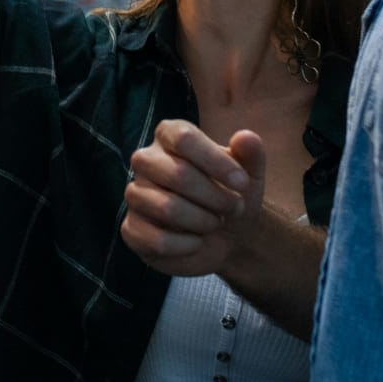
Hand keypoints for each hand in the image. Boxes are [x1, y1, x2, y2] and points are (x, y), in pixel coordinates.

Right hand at [120, 122, 266, 278]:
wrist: (227, 236)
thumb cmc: (232, 195)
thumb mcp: (250, 174)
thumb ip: (251, 153)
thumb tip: (246, 137)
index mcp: (169, 136)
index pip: (183, 138)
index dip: (216, 161)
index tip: (242, 183)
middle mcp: (146, 160)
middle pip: (177, 174)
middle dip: (215, 197)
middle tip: (235, 208)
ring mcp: (135, 195)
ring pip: (167, 208)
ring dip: (203, 221)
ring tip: (215, 223)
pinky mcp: (131, 229)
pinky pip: (157, 240)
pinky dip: (187, 245)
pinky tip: (196, 242)